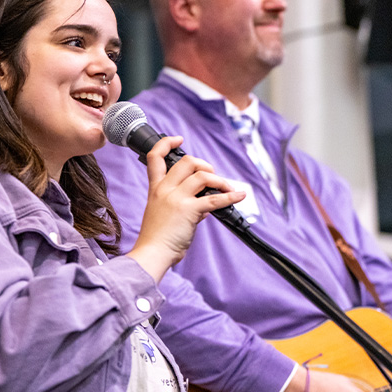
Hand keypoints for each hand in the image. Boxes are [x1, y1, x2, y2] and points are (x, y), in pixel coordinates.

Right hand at [127, 136, 244, 280]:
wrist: (152, 253)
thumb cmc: (156, 238)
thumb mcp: (163, 214)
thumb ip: (183, 205)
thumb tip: (206, 205)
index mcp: (155, 189)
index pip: (156, 157)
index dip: (167, 143)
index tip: (179, 139)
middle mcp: (165, 189)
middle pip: (187, 162)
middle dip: (205, 165)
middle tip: (213, 176)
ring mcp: (176, 198)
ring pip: (202, 176)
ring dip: (219, 181)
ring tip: (225, 190)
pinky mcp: (188, 210)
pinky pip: (214, 199)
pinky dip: (230, 196)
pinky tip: (239, 196)